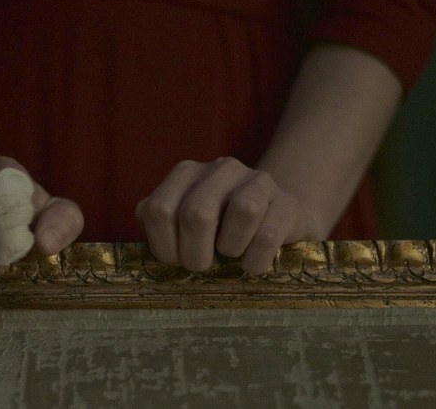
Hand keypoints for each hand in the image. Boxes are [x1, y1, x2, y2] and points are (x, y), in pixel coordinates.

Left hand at [135, 157, 318, 274]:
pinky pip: (270, 235)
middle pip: (196, 213)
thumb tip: (147, 217)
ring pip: (243, 211)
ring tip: (231, 256)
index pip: (158, 209)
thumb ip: (157, 219)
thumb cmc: (220, 229)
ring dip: (230, 249)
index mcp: (187, 173)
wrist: (277, 222)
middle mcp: (221, 169)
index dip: (163, 245)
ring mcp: (258, 180)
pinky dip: (255, 260)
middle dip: (195, 254)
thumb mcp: (182, 222)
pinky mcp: (287, 203)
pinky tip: (252, 263)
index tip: (175, 260)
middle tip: (202, 267)